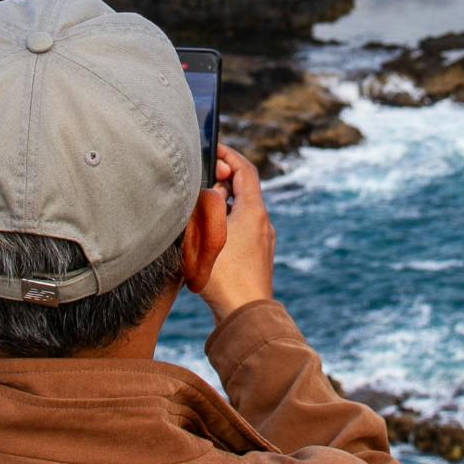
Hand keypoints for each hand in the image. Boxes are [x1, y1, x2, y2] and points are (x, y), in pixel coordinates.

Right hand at [198, 144, 274, 322]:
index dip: (229, 155)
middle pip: (243, 190)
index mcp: (254, 211)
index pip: (245, 170)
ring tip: (199, 213)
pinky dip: (226, 224)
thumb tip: (209, 192)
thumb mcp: (204, 232)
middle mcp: (263, 223)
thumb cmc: (223, 275)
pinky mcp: (257, 258)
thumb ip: (203, 204)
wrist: (244, 315)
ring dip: (222, 205)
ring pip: (241, 212)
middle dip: (222, 182)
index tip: (214, 148)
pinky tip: (208, 238)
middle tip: (201, 183)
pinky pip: (242, 231)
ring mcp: (263, 242)